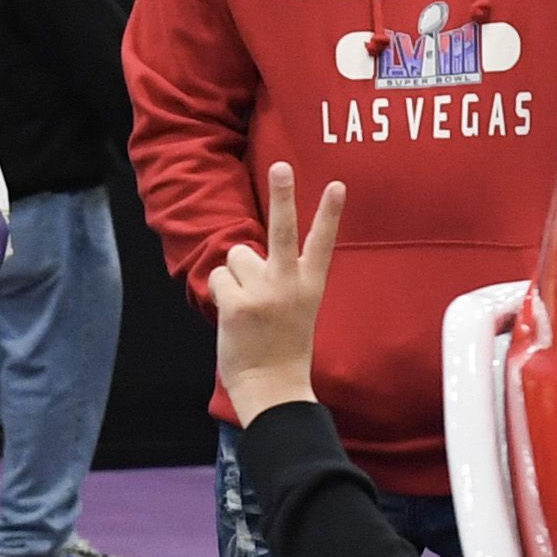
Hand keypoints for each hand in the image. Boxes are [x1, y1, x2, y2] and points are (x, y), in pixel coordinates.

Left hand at [209, 161, 344, 419]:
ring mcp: (263, 292)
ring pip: (237, 255)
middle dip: (283, 195)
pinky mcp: (237, 303)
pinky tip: (234, 316)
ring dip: (236, 275)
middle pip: (284, 230)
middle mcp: (289, 284)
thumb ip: (283, 280)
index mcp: (310, 286)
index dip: (329, 212)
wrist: (273, 389)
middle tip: (281, 167)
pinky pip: (219, 278)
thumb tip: (248, 254)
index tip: (337, 185)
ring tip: (247, 306)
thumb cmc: (283, 351)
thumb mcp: (298, 311)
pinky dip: (221, 293)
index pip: (322, 243)